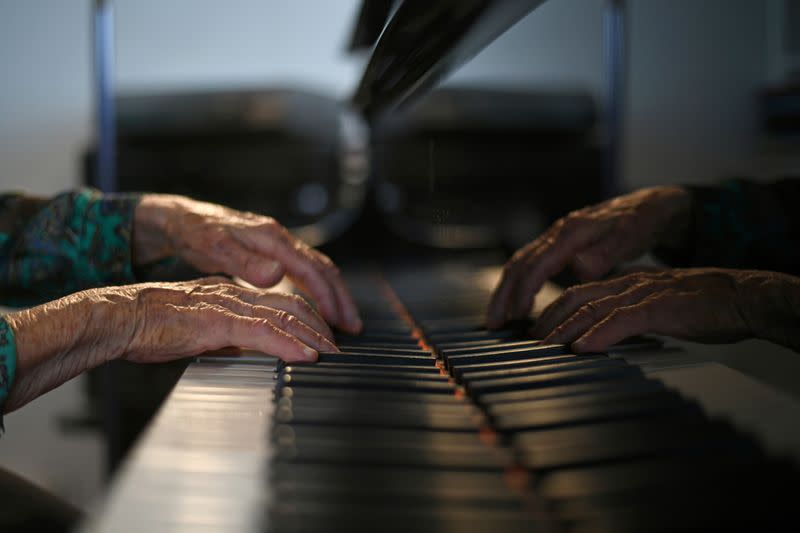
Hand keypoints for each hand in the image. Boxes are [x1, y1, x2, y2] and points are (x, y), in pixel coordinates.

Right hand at [3, 278, 335, 411]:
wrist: (115, 318)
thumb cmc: (148, 328)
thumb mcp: (197, 330)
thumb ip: (227, 335)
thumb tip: (251, 349)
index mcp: (228, 293)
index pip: (279, 302)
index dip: (307, 317)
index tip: (325, 336)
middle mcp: (233, 294)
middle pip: (290, 305)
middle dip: (321, 325)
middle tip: (341, 345)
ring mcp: (226, 305)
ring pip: (283, 316)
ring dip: (313, 335)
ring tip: (333, 352)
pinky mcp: (216, 322)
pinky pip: (262, 332)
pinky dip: (289, 344)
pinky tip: (307, 356)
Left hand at [133, 194, 361, 332]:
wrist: (180, 217)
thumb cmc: (195, 231)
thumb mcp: (214, 247)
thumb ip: (245, 262)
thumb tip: (276, 275)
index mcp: (271, 239)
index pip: (310, 269)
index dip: (326, 296)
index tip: (337, 321)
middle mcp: (280, 240)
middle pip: (322, 269)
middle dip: (340, 297)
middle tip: (353, 325)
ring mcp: (278, 245)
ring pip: (317, 269)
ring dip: (333, 294)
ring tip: (344, 320)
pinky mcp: (272, 252)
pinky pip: (305, 270)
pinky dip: (318, 289)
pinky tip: (319, 305)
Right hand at [487, 186, 692, 326]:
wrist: (647, 205)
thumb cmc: (641, 222)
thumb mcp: (631, 235)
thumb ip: (606, 252)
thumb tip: (579, 267)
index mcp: (571, 232)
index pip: (537, 264)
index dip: (524, 291)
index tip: (517, 316)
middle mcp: (557, 233)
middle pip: (519, 264)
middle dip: (503, 294)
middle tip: (493, 323)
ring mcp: (556, 238)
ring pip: (520, 264)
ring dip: (505, 291)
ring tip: (497, 319)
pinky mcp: (558, 245)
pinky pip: (530, 264)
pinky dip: (518, 285)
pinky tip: (517, 304)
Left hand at [531, 268, 795, 352]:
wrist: (743, 297)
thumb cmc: (704, 307)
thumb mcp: (656, 307)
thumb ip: (629, 314)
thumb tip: (603, 333)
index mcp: (626, 283)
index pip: (578, 294)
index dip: (551, 310)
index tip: (534, 330)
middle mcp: (629, 284)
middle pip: (575, 298)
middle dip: (546, 320)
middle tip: (526, 341)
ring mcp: (643, 294)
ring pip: (592, 308)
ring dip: (564, 329)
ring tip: (544, 346)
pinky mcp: (661, 308)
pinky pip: (622, 321)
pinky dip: (599, 335)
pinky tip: (582, 348)